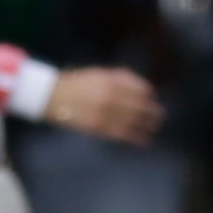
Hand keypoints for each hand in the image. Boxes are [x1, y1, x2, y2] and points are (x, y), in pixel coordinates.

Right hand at [47, 64, 162, 145]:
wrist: (53, 95)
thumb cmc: (77, 83)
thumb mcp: (100, 73)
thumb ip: (121, 78)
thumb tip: (142, 87)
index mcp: (112, 81)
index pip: (140, 89)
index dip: (149, 94)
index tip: (152, 98)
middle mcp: (111, 96)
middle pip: (140, 106)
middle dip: (152, 112)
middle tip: (159, 116)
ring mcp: (105, 113)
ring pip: (134, 121)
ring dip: (147, 125)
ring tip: (155, 127)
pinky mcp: (98, 127)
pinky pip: (122, 133)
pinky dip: (136, 137)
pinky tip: (144, 139)